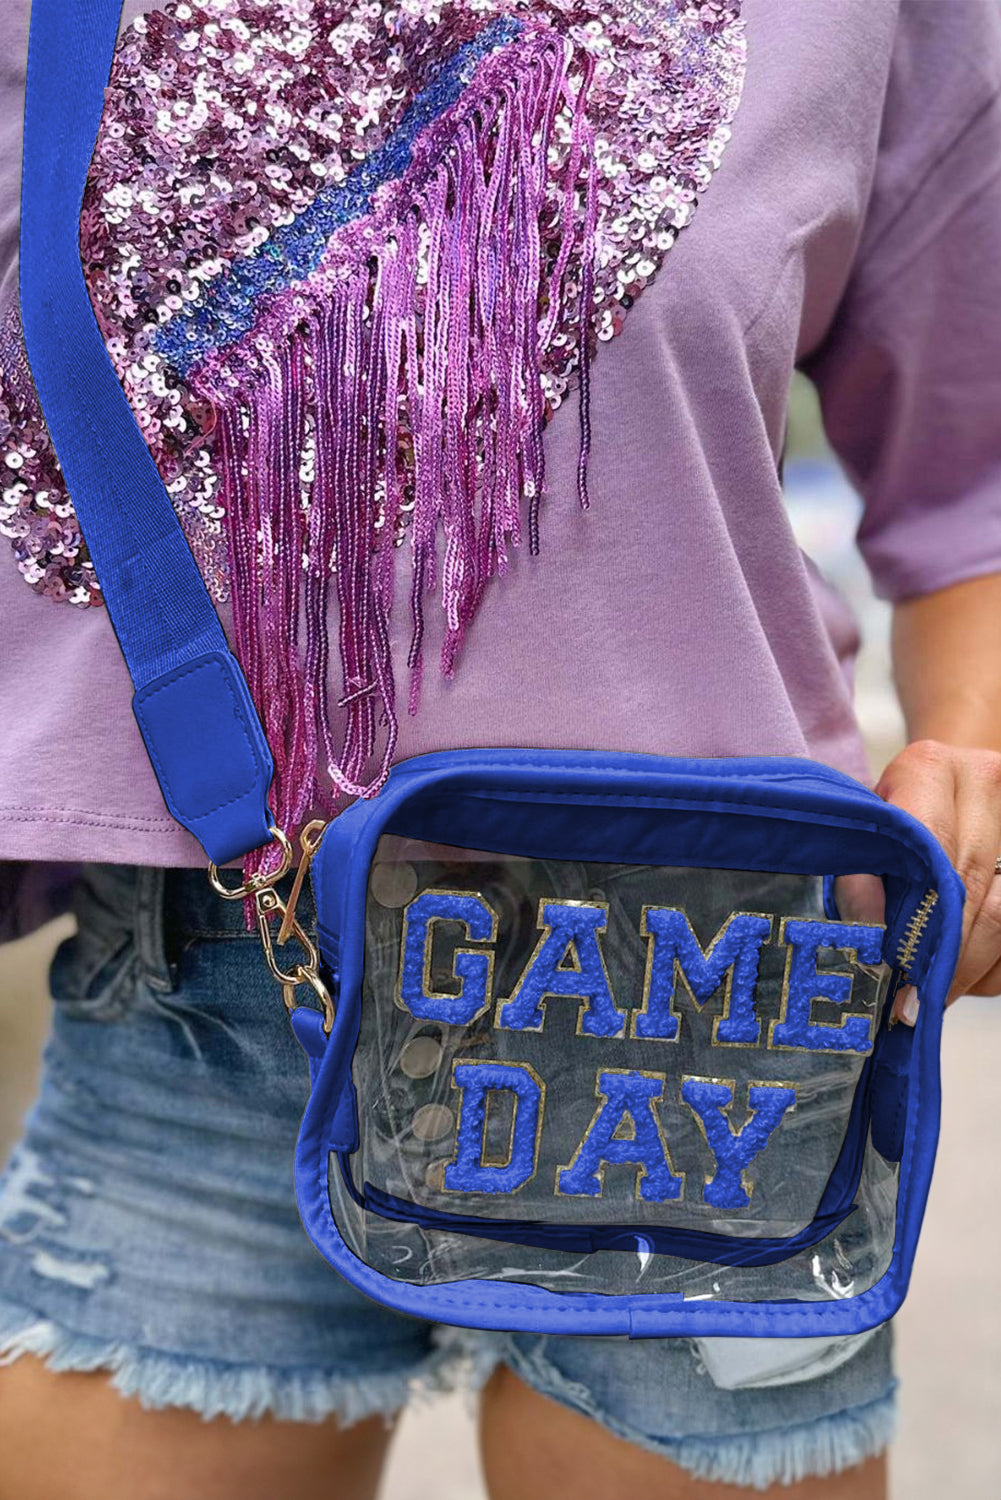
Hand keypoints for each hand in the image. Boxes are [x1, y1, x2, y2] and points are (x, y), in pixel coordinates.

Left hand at [837, 740, 1000, 1025]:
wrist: (947, 782)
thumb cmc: (888, 815)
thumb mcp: (860, 832)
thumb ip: (853, 871)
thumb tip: (864, 923)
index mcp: (930, 768)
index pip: (930, 848)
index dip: (913, 919)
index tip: (893, 973)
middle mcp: (986, 781)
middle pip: (973, 890)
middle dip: (941, 960)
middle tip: (912, 1004)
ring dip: (969, 970)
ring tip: (933, 997)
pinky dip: (993, 968)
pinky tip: (967, 976)